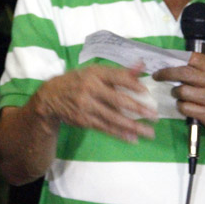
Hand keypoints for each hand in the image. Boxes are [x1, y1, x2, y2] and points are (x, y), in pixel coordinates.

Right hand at [36, 64, 157, 142]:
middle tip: (154, 116)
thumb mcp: (95, 72)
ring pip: (113, 117)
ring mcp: (86, 106)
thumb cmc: (78, 81)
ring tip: (148, 133)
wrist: (51, 97)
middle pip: (117, 99)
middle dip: (137, 109)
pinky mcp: (84, 120)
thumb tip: (141, 64)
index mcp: (95, 73)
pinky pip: (105, 128)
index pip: (117, 77)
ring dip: (132, 126)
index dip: (133, 84)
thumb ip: (119, 72)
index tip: (147, 92)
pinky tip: (132, 138)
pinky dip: (119, 133)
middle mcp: (90, 89)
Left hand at [152, 52, 204, 143]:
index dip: (176, 59)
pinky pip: (184, 107)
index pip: (194, 58)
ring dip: (175, 93)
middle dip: (167, 73)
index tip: (164, 62)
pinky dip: (180, 106)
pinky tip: (186, 106)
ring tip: (179, 95)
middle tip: (157, 76)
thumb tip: (173, 64)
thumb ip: (200, 71)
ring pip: (182, 91)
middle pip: (184, 73)